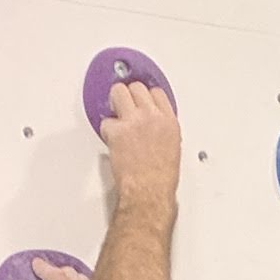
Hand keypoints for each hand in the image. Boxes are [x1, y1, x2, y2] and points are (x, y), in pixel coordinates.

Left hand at [99, 76, 181, 214]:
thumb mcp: (173, 147)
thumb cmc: (161, 179)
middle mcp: (152, 117)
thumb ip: (162, 129)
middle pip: (136, 87)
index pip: (157, 93)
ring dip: (115, 102)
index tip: (141, 100)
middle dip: (129, 95)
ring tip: (115, 114)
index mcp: (169, 121)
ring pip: (118, 92)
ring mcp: (133, 122)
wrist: (149, 193)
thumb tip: (153, 125)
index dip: (146, 96)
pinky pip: (106, 121)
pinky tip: (112, 139)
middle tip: (124, 105)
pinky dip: (107, 129)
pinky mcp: (117, 131)